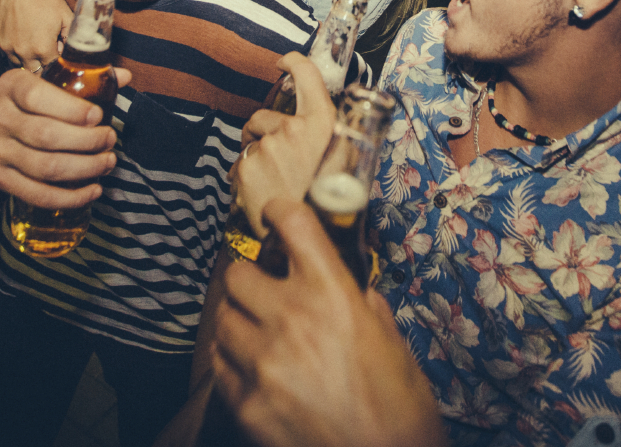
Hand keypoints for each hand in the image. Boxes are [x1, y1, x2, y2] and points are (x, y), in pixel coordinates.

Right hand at [0, 0, 69, 67]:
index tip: (63, 66)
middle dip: (43, 68)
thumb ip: (74, 39)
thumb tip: (81, 54)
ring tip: (36, 49)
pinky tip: (23, 39)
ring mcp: (6, 45)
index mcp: (41, 49)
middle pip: (34, 72)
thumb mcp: (67, 18)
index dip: (59, 68)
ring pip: (18, 64)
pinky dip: (15, 50)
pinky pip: (6, 51)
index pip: (52, 71)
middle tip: (50, 60)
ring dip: (27, 61)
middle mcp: (21, 51)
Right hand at [0, 65, 134, 207]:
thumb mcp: (34, 82)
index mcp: (9, 87)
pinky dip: (68, 198)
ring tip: (107, 162)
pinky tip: (91, 191)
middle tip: (110, 140)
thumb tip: (124, 77)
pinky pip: (36, 194)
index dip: (71, 109)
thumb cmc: (14, 103)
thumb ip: (78, 80)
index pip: (37, 96)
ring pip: (45, 167)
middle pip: (46, 136)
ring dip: (84, 169)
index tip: (98, 116)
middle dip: (87, 141)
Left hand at [212, 199, 446, 446]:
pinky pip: (220, 365)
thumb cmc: (401, 409)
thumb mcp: (393, 343)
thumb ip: (364, 305)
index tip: (276, 216)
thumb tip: (349, 288)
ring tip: (260, 336)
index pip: (294, 224)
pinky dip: (233, 363)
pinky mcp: (245, 402)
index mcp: (334, 294)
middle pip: (239, 272)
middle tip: (266, 292)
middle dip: (252, 279)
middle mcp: (292, 319)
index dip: (280, 212)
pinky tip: (256, 371)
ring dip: (239, 322)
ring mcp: (263, 362)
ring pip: (223, 318)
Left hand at [233, 52, 337, 236]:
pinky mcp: (246, 167)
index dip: (292, 63)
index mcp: (323, 122)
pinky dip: (247, 175)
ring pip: (252, 141)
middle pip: (267, 115)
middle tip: (278, 157)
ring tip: (273, 181)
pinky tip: (262, 192)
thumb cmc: (333, 203)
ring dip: (257, 154)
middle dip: (265, 130)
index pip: (307, 74)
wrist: (311, 237)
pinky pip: (241, 163)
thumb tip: (328, 123)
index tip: (283, 63)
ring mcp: (266, 147)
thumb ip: (336, 136)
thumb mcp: (347, 162)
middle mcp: (293, 128)